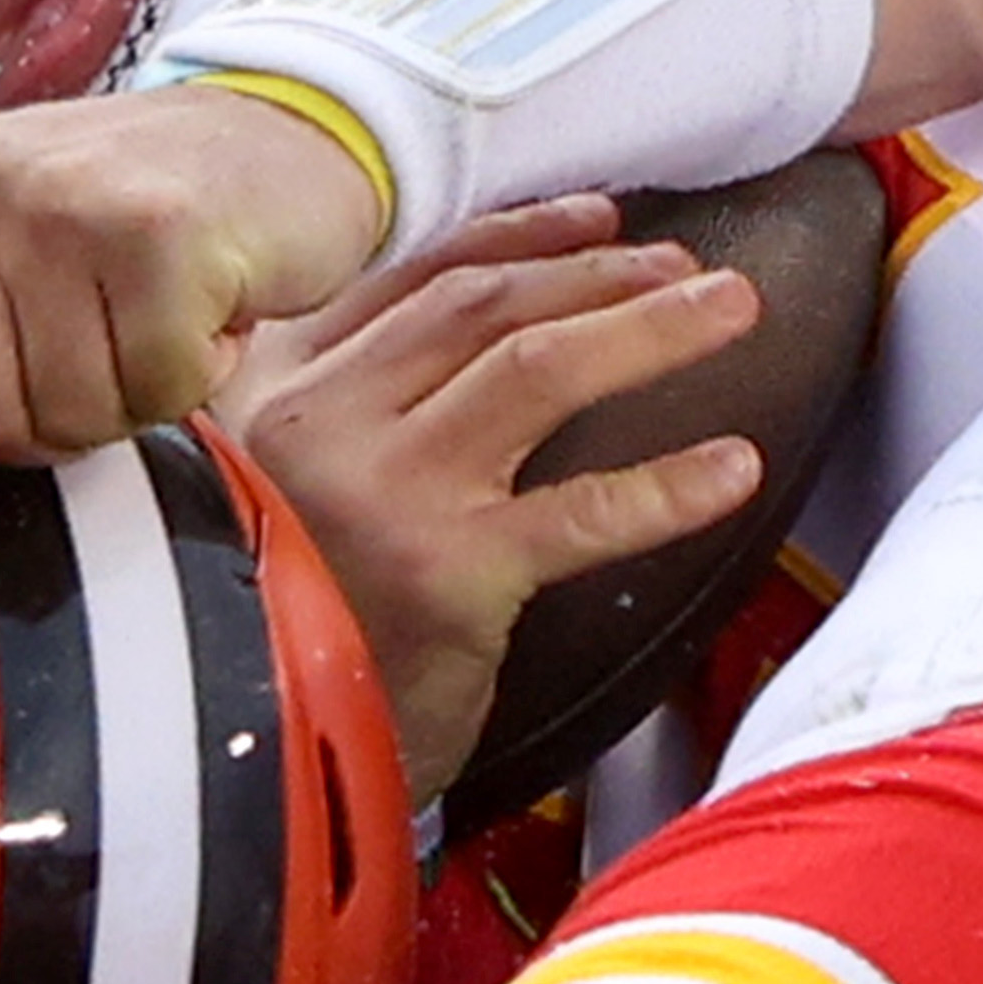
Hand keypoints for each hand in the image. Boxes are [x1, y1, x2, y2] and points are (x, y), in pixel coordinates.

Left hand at [0, 85, 389, 460]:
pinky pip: (157, 388)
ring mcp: (55, 198)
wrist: (281, 130)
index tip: (22, 389)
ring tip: (156, 313)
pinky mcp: (153, 230)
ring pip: (67, 413)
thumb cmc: (133, 209)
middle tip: (107, 354)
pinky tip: (206, 302)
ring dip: (135, 395)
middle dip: (56, 422)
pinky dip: (200, 372)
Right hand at [214, 200, 766, 794]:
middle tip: (692, 268)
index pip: (415, 281)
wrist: (250, 761)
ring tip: (730, 312)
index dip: (520, 240)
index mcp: (277, 387)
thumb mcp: (285, 489)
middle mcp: (318, 419)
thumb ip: (352, 411)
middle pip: (483, 309)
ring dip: (645, 331)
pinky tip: (732, 467)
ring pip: (535, 371)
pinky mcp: (446, 572)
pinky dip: (666, 485)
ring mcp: (383, 490)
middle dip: (598, 274)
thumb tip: (486, 332)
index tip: (600, 222)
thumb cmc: (291, 628)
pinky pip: (580, 511)